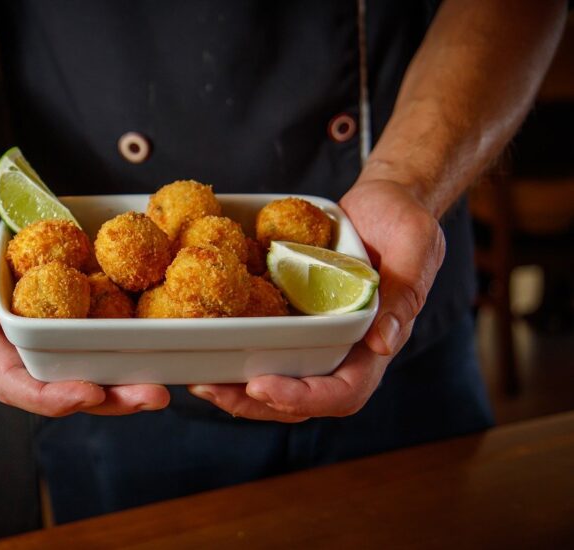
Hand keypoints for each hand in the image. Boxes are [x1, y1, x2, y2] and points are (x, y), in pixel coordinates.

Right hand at [0, 178, 169, 416]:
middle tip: (154, 396)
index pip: (15, 383)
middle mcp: (26, 343)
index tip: (90, 393)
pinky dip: (135, 342)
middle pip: (65, 386)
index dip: (51, 398)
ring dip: (129, 381)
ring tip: (166, 385)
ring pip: (92, 366)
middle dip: (109, 399)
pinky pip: (106, 330)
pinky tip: (165, 341)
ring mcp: (56, 328)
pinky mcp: (80, 307)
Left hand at [188, 179, 445, 420]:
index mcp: (376, 344)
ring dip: (237, 390)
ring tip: (199, 383)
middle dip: (255, 403)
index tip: (262, 386)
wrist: (383, 202)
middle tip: (212, 391)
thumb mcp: (415, 247)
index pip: (344, 392)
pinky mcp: (293, 318)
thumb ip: (404, 293)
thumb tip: (384, 344)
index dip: (303, 398)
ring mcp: (316, 337)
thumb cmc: (404, 220)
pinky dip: (235, 354)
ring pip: (277, 380)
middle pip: (301, 399)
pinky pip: (264, 347)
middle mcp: (344, 350)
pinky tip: (202, 348)